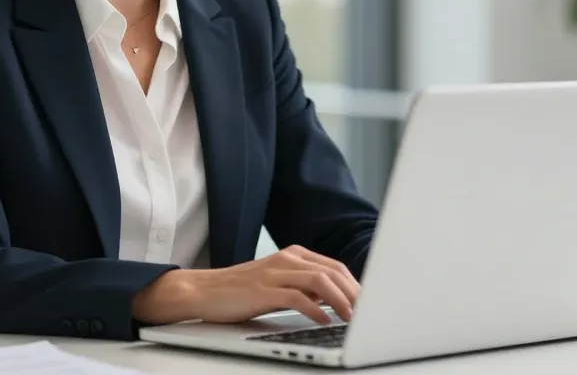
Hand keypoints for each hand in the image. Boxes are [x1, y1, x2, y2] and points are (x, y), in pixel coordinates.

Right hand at [133, 245, 358, 326]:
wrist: (204, 290)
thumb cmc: (243, 291)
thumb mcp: (279, 285)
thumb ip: (305, 288)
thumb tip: (337, 301)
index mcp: (294, 255)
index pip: (335, 267)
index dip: (356, 285)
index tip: (372, 304)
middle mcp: (287, 259)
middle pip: (332, 271)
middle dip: (355, 293)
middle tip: (370, 313)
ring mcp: (275, 272)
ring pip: (319, 280)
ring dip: (341, 300)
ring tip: (353, 318)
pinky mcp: (263, 289)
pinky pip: (296, 297)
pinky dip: (315, 309)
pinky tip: (324, 320)